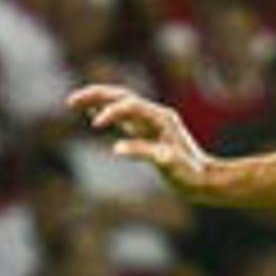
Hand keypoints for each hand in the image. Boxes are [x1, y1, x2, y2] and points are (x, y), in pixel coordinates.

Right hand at [69, 83, 215, 195]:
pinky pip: (123, 116)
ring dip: (97, 100)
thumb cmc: (189, 173)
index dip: (111, 112)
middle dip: (96, 95)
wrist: (205, 179)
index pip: (130, 106)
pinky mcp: (147, 131)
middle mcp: (155, 114)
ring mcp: (151, 121)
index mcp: (161, 118)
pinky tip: (92, 114)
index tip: (95, 125)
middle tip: (70, 102)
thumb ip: (144, 152)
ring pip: (120, 103)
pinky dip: (106, 111)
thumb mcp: (169, 164)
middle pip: (121, 96)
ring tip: (73, 103)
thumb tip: (116, 149)